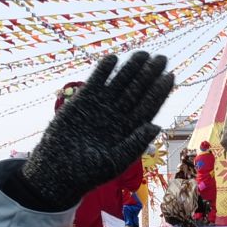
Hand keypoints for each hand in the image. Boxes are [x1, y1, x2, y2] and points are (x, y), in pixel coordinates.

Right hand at [17, 52, 173, 211]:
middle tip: (161, 58)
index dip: (159, 91)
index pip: (149, 106)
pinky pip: (96, 81)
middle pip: (138, 91)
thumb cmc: (88, 173)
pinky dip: (104, 71)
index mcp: (130, 130)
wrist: (57, 170)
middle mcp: (119, 115)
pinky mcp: (83, 100)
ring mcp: (102, 106)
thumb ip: (135, 144)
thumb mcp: (115, 161)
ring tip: (142, 54)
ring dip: (131, 68)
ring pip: (120, 83)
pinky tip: (113, 59)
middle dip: (150, 74)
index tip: (169, 76)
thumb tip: (156, 125)